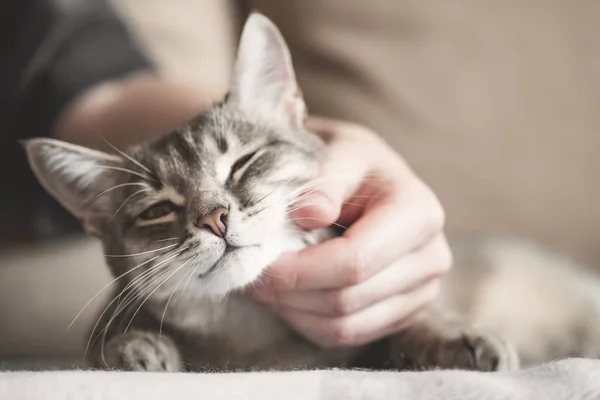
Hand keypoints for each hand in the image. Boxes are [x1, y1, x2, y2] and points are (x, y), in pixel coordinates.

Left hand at [251, 117, 451, 347]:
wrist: (370, 179)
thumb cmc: (351, 162)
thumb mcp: (340, 152)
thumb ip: (324, 180)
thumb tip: (310, 213)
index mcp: (419, 214)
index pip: (354, 260)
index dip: (300, 270)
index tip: (257, 263)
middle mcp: (431, 257)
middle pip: (348, 298)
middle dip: (290, 292)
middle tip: (248, 275)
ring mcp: (422, 291)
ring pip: (346, 326)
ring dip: (294, 311)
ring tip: (264, 285)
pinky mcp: (403, 312)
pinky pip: (348, 335)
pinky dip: (308, 322)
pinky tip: (288, 297)